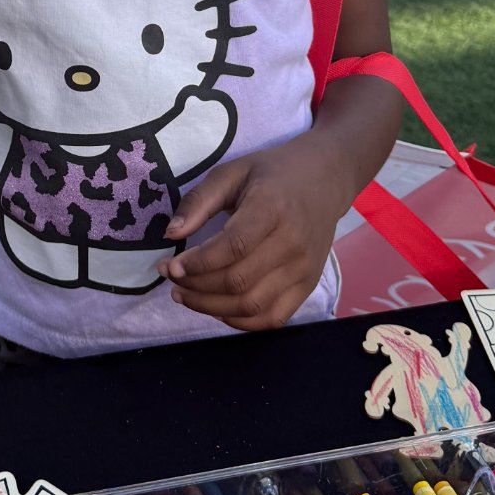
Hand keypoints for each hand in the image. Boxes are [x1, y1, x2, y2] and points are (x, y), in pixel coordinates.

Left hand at [158, 133, 346, 331]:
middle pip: (238, 281)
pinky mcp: (308, 286)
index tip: (170, 266)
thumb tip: (171, 234)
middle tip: (171, 278)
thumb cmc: (272, 174)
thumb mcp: (232, 172)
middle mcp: (292, 243)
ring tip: (185, 295)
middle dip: (196, 286)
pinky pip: (272, 318)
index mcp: (272, 208)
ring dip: (211, 307)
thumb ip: (199, 201)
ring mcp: (303, 269)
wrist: (325, 180)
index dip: (198, 263)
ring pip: (252, 305)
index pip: (233, 247)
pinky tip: (217, 308)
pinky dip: (240, 321)